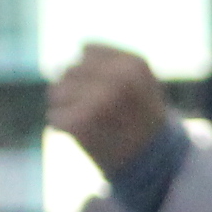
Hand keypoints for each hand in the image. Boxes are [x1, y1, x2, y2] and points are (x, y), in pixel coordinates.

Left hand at [47, 43, 174, 175]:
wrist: (156, 165)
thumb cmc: (143, 119)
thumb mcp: (141, 80)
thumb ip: (113, 60)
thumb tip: (80, 46)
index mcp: (134, 64)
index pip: (86, 50)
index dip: (90, 70)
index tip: (107, 90)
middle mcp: (118, 78)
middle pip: (69, 70)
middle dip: (74, 88)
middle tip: (95, 110)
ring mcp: (99, 100)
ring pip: (56, 91)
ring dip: (65, 106)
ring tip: (88, 121)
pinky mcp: (81, 123)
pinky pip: (55, 116)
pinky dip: (63, 127)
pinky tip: (83, 135)